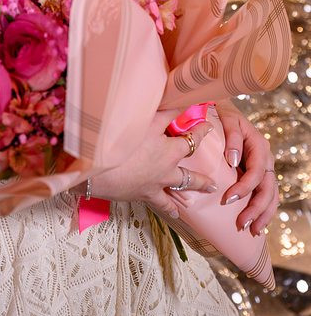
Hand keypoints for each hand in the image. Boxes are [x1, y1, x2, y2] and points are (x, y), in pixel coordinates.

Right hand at [90, 109, 216, 219]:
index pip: (191, 139)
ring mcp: (157, 184)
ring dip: (192, 191)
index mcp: (171, 150)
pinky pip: (162, 204)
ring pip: (180, 189)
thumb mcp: (147, 120)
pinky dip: (170, 209)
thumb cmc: (124, 141)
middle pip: (190, 174)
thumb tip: (181, 101)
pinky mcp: (144, 194)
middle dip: (202, 177)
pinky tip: (175, 214)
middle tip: (213, 182)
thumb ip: (166, 112)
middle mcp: (168, 169)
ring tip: (202, 194)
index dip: (200, 131)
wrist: (101, 168)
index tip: (208, 127)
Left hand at [216, 101, 277, 235]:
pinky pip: (266, 195)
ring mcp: (264, 168)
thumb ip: (232, 137)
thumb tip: (233, 160)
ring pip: (270, 195)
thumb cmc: (223, 114)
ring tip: (252, 230)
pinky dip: (263, 210)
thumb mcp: (227, 119)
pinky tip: (256, 224)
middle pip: (268, 188)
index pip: (256, 172)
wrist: (222, 110)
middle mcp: (265, 159)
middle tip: (242, 224)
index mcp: (259, 146)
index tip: (228, 199)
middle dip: (257, 208)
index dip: (244, 187)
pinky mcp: (258, 175)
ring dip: (263, 214)